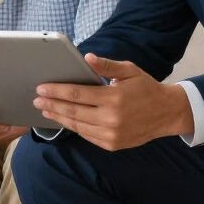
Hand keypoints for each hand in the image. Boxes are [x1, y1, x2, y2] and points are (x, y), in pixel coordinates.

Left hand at [33, 54, 193, 151]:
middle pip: (72, 112)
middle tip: (37, 99)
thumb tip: (87, 58)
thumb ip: (107, 65)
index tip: (41, 88)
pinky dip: (73, 127)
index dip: (56, 91)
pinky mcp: (112, 145)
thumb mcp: (129, 71)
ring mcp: (111, 135)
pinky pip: (87, 135)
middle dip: (52, 105)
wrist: (166, 113)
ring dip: (59, 118)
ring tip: (45, 110)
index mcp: (113, 98)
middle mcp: (111, 119)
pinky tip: (64, 119)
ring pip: (77, 126)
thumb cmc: (146, 88)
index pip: (77, 94)